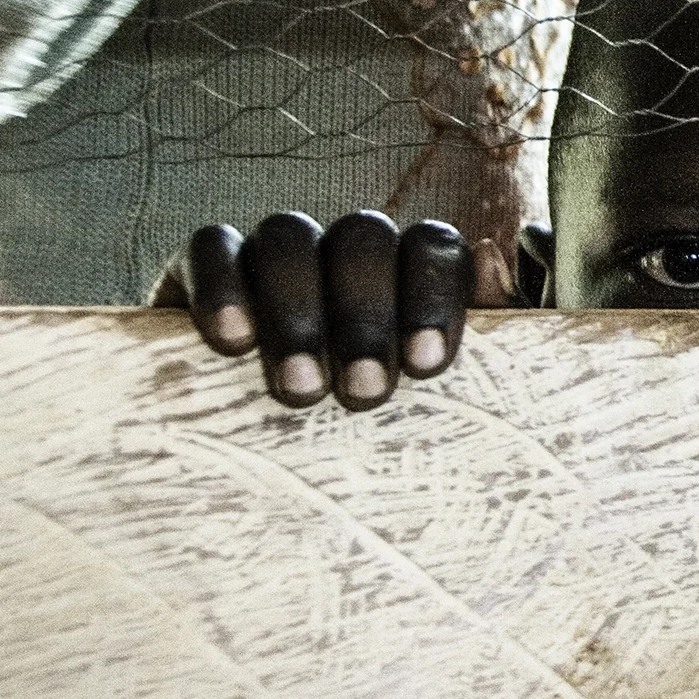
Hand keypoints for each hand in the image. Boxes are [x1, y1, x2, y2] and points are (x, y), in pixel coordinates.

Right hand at [150, 211, 473, 410]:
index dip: (433, 295)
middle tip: (364, 393)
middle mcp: (343, 249)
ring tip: (301, 390)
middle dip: (367, 315)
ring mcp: (274, 252)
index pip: (433, 244)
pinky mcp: (204, 266)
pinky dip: (221, 285)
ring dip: (298, 311)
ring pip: (289, 235)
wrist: (250, 463)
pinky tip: (233, 341)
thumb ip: (486, 327)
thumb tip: (493, 255)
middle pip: (363, 238)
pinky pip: (210, 245)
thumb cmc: (370, 425)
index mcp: (407, 269)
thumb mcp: (433, 392)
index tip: (425, 364)